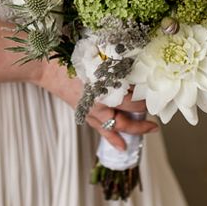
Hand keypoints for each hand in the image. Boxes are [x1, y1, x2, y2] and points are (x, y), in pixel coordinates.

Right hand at [35, 61, 157, 150]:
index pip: (132, 101)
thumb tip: (137, 68)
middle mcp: (100, 105)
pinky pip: (101, 130)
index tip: (155, 95)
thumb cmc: (73, 59)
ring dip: (133, 129)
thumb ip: (118, 64)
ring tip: (150, 129)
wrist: (48, 68)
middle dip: (143, 117)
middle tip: (158, 114)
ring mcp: (92, 112)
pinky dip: (112, 139)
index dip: (145, 99)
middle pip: (127, 116)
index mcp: (105, 90)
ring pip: (117, 126)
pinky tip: (122, 147)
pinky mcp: (86, 114)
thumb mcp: (100, 58)